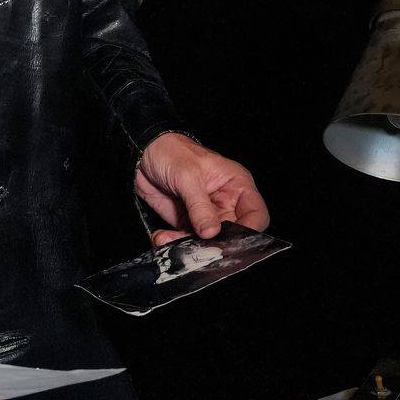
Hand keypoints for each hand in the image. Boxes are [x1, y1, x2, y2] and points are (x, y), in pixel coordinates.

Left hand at [135, 132, 269, 245]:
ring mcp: (207, 215)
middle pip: (234, 234)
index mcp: (236, 185)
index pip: (256, 214)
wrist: (143, 153)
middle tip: (200, 248)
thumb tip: (211, 233)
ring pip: (208, 242)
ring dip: (190, 245)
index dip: (251, 230)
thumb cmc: (171, 152)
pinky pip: (187, 240)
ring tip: (170, 240)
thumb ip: (200, 206)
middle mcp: (226, 202)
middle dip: (216, 244)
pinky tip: (162, 237)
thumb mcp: (188, 176)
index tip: (234, 242)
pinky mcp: (188, 222)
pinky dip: (174, 242)